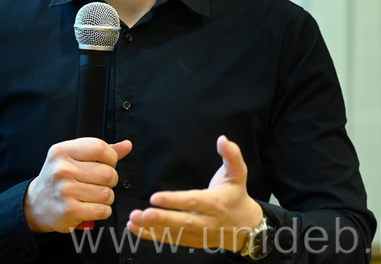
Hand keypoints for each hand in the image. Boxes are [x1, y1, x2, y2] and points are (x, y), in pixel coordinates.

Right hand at [24, 138, 131, 232]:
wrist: (36, 203)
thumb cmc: (59, 178)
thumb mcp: (73, 157)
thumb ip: (100, 151)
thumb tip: (127, 145)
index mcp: (62, 151)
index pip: (100, 148)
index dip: (111, 158)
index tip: (106, 164)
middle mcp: (62, 169)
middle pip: (107, 173)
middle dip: (110, 180)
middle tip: (99, 183)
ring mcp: (65, 190)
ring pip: (107, 193)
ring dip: (106, 197)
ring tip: (94, 196)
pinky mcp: (70, 211)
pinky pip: (103, 210)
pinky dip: (103, 211)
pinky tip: (92, 207)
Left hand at [126, 135, 261, 250]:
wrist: (247, 226)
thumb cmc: (236, 195)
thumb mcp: (238, 174)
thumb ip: (232, 156)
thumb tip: (223, 139)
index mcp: (216, 203)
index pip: (193, 202)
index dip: (175, 201)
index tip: (155, 198)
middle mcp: (207, 221)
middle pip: (183, 222)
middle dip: (161, 219)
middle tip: (142, 214)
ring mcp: (199, 234)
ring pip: (175, 234)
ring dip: (152, 229)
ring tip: (133, 220)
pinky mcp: (192, 241)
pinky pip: (172, 240)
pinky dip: (153, 236)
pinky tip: (135, 229)